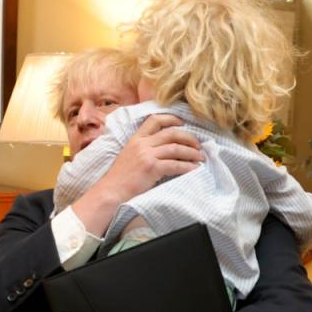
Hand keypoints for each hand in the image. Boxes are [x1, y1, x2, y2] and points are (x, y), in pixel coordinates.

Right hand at [72, 114, 203, 234]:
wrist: (110, 192)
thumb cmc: (119, 179)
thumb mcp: (128, 156)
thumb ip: (142, 149)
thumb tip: (162, 150)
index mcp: (135, 139)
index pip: (154, 120)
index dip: (171, 119)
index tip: (182, 124)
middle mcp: (142, 143)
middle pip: (171, 133)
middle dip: (188, 138)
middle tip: (198, 145)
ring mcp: (147, 155)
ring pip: (176, 148)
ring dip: (191, 153)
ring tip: (200, 157)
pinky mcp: (152, 168)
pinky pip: (175, 165)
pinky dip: (187, 167)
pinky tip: (194, 169)